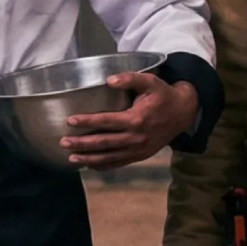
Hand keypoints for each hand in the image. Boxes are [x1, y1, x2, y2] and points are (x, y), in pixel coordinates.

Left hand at [62, 72, 198, 169]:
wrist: (183, 114)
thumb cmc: (163, 95)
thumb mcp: (151, 81)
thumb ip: (130, 78)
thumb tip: (108, 80)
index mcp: (136, 119)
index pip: (106, 121)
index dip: (87, 121)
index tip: (69, 121)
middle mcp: (135, 138)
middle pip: (103, 143)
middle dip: (82, 144)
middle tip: (63, 142)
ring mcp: (138, 150)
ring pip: (109, 157)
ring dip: (89, 159)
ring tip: (71, 158)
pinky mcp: (140, 156)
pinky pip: (119, 163)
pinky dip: (103, 166)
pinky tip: (89, 166)